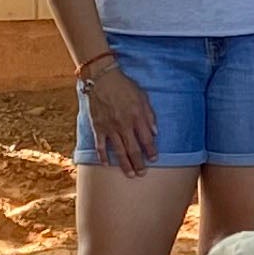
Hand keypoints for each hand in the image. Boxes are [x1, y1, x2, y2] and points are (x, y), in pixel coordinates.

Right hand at [80, 60, 158, 178]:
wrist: (102, 80)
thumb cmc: (125, 87)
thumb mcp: (143, 97)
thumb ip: (150, 116)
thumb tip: (155, 133)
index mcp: (137, 117)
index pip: (147, 139)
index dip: (151, 151)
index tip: (154, 159)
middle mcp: (124, 125)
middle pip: (133, 149)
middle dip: (139, 163)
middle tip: (142, 173)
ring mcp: (110, 128)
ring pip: (118, 151)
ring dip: (125, 164)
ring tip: (130, 174)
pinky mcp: (98, 127)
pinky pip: (100, 145)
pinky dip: (102, 156)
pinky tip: (106, 165)